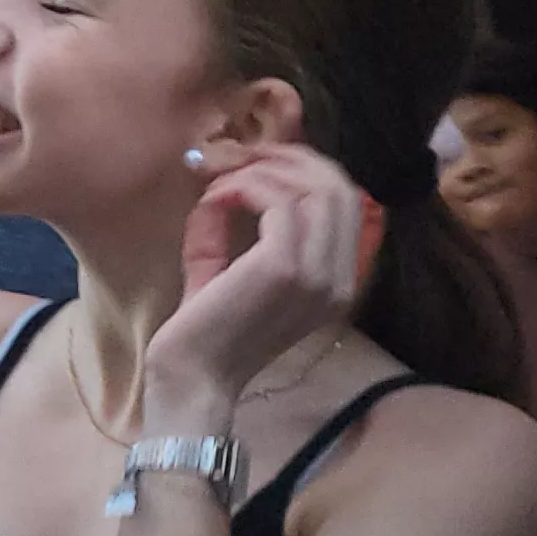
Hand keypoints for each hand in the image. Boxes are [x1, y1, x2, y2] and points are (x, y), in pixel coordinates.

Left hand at [152, 141, 365, 417]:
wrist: (190, 378)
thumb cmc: (202, 330)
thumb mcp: (221, 270)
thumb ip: (227, 229)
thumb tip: (220, 186)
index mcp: (335, 280)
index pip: (346, 202)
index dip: (305, 168)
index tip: (256, 160)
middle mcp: (338, 277)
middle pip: (339, 186)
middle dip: (289, 158)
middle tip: (239, 156)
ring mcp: (318, 273)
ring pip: (315, 187)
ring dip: (263, 171)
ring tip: (221, 180)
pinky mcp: (284, 268)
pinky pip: (278, 201)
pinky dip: (245, 187)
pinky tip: (215, 198)